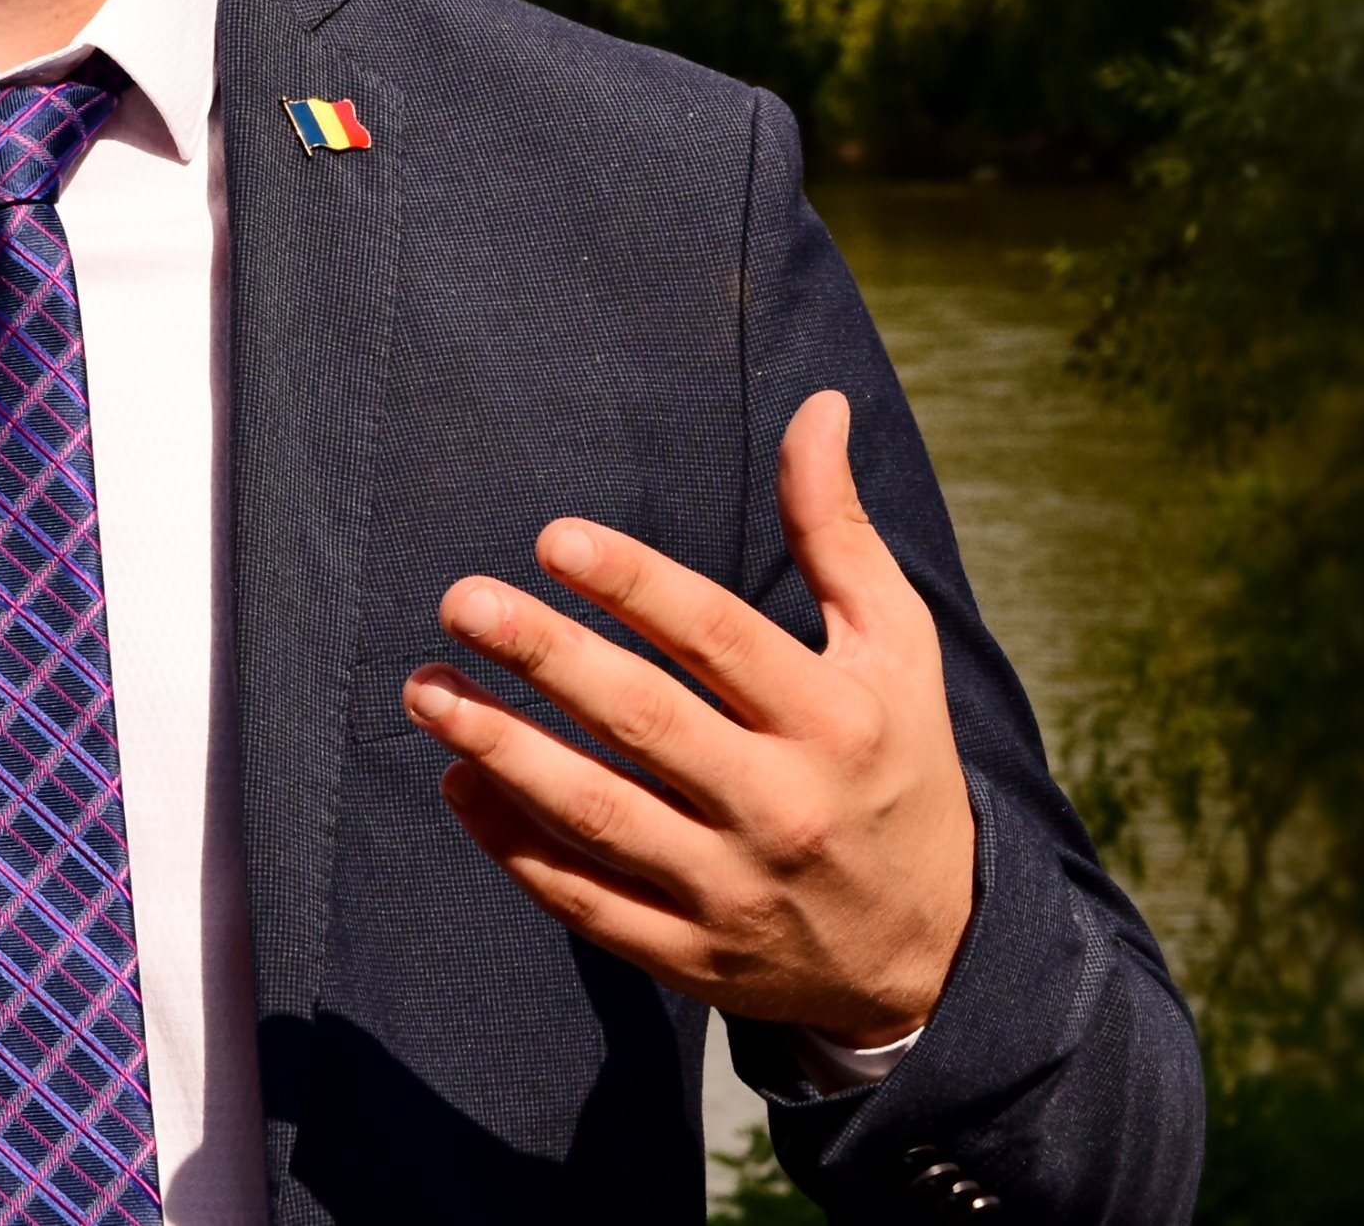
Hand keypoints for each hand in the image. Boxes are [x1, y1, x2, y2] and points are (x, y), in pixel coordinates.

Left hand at [402, 389, 974, 1048]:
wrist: (935, 954)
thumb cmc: (895, 764)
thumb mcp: (894, 646)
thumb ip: (839, 530)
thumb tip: (819, 407)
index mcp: (834, 720)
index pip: (720, 641)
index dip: (636, 586)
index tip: (554, 538)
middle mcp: (784, 807)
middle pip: (646, 725)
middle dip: (546, 657)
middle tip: (462, 602)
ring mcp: (733, 891)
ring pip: (600, 819)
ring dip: (503, 751)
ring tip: (428, 689)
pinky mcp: (691, 956)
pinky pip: (585, 903)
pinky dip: (514, 847)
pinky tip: (458, 782)